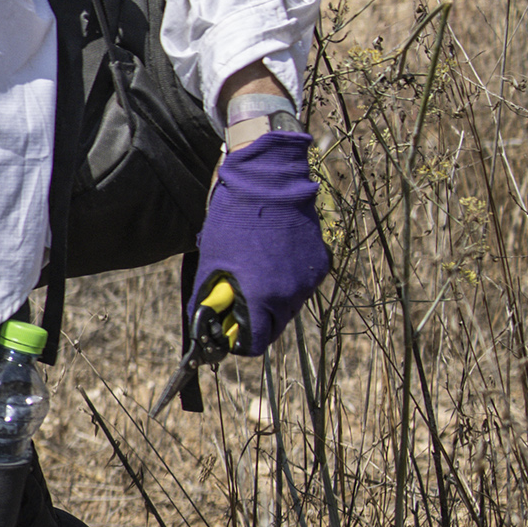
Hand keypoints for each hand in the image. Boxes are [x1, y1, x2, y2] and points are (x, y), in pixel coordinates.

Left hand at [193, 129, 327, 351]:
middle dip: (255, 320)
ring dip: (272, 300)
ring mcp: (309, 279)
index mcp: (263, 298)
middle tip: (238, 302)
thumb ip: (211, 296)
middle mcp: (291, 295)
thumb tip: (207, 321)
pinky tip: (273, 259)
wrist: (269, 183)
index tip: (229, 331)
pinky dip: (287, 281)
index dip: (239, 340)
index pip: (255, 344)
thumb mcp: (212, 261)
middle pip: (273, 327)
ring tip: (255, 273)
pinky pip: (301, 285)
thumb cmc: (234, 220)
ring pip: (289, 307)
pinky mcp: (320, 263)